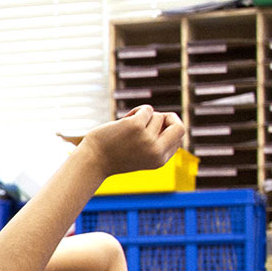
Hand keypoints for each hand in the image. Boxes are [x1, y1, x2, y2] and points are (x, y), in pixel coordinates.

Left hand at [60, 106, 185, 178]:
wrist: (92, 161)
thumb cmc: (115, 156)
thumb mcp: (142, 154)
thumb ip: (157, 142)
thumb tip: (169, 118)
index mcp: (160, 160)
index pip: (178, 138)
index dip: (167, 130)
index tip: (153, 130)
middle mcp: (156, 151)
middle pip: (180, 127)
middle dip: (169, 119)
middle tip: (153, 119)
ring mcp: (147, 139)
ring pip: (158, 117)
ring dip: (143, 117)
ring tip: (128, 127)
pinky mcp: (135, 126)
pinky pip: (147, 109)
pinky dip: (137, 111)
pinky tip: (125, 119)